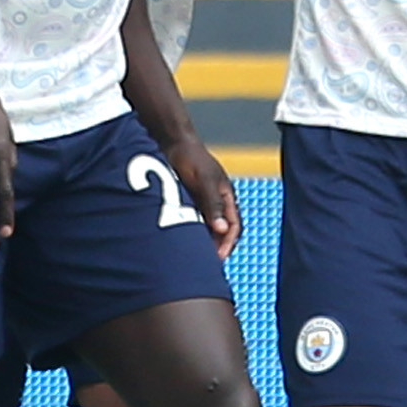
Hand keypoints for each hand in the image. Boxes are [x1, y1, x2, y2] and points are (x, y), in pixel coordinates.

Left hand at [162, 134, 239, 256]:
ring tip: (194, 257)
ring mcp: (203, 202)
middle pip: (221, 231)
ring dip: (203, 241)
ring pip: (207, 228)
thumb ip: (213, 204)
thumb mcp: (205, 181)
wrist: (172, 142)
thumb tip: (222, 229)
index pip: (234, 227)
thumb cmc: (192, 158)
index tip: (218, 259)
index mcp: (227, 197)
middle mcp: (217, 202)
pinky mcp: (188, 200)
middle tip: (206, 264)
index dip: (228, 244)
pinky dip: (190, 232)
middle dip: (216, 247)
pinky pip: (192, 221)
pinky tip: (179, 241)